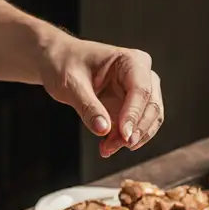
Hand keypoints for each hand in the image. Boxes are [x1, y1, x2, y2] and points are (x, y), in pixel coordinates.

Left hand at [38, 31, 163, 157]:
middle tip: (113, 146)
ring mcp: (137, 91)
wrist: (57, 61)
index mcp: (131, 61)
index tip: (124, 135)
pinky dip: (124, 139)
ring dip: (131, 138)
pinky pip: (135, 126)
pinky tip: (107, 147)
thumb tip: (103, 129)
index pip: (141, 90)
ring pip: (148, 119)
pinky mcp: (129, 106)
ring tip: (106, 149)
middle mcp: (141, 74)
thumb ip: (88, 107)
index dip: (135, 114)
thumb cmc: (65, 63)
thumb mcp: (71, 84)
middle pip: (151, 106)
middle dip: (135, 130)